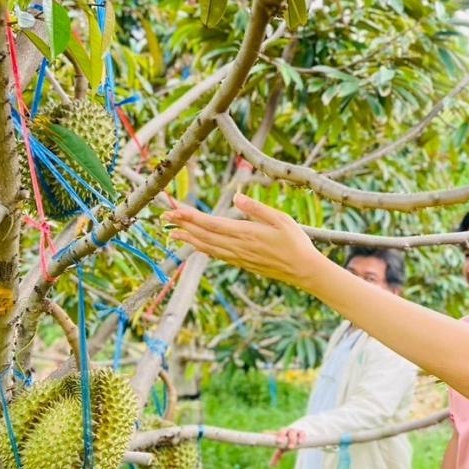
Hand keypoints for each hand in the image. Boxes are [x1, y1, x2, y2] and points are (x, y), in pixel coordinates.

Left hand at [165, 193, 322, 289]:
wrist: (304, 271)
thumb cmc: (296, 242)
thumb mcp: (281, 219)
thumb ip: (257, 209)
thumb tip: (236, 197)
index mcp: (246, 233)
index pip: (212, 224)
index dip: (191, 217)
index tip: (175, 210)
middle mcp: (239, 247)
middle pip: (204, 235)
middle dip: (183, 226)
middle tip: (164, 217)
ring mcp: (239, 257)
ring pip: (208, 247)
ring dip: (188, 239)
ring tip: (172, 233)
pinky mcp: (243, 263)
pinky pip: (217, 255)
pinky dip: (203, 249)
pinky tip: (197, 246)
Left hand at [267, 427, 306, 466]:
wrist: (299, 435)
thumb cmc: (288, 442)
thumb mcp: (282, 449)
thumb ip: (277, 456)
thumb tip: (271, 466)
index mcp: (280, 434)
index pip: (273, 433)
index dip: (269, 433)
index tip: (269, 439)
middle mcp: (286, 431)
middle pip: (282, 431)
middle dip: (281, 436)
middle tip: (279, 442)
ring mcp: (294, 431)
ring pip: (292, 433)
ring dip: (291, 439)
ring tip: (291, 447)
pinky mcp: (302, 433)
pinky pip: (301, 434)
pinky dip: (301, 437)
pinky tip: (300, 442)